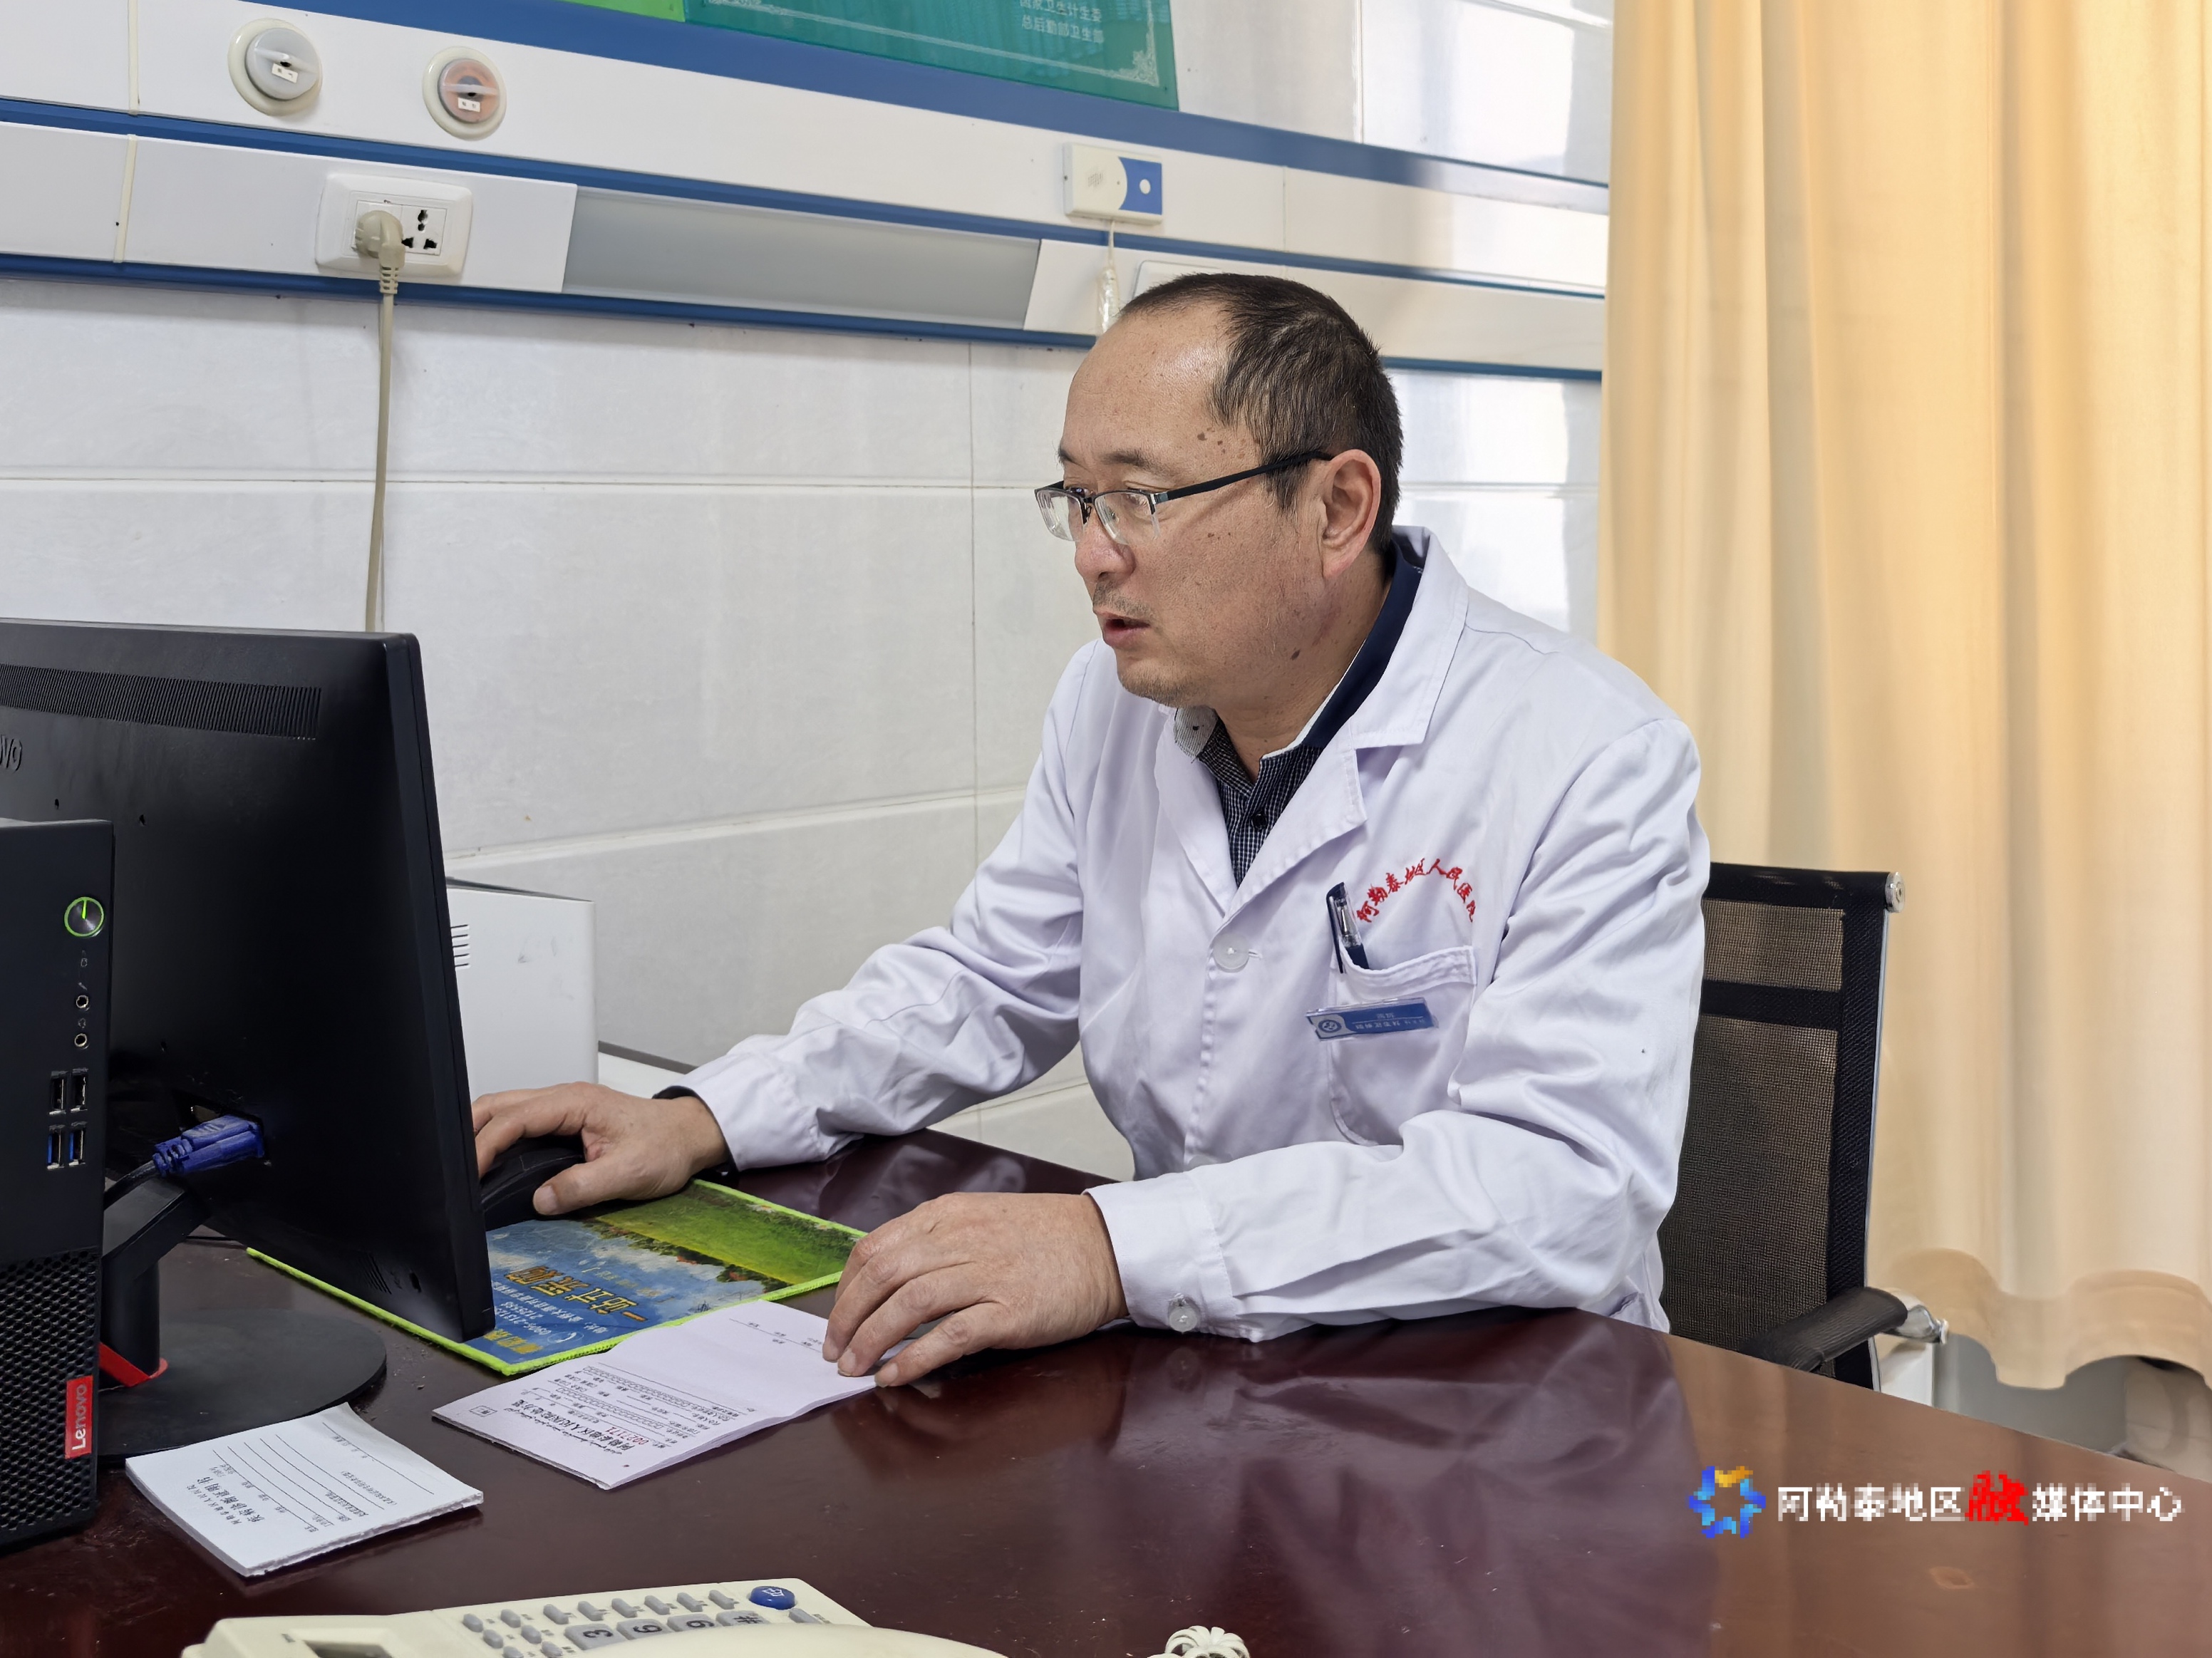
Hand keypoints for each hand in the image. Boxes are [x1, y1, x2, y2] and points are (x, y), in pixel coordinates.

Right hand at [471, 1082, 728, 1214]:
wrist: (689, 1135)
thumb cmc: (666, 1146)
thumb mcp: (630, 1173)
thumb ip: (584, 1186)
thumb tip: (542, 1199)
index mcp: (575, 1103)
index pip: (514, 1118)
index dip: (484, 1145)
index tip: (468, 1174)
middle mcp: (564, 1099)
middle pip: (498, 1105)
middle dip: (468, 1132)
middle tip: (453, 1172)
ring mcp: (562, 1108)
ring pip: (505, 1111)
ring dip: (481, 1134)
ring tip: (465, 1170)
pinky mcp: (563, 1120)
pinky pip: (519, 1122)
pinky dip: (498, 1138)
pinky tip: (491, 1163)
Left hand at [823, 1192, 1127, 1387]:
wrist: (1106, 1247)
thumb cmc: (1045, 1239)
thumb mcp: (981, 1221)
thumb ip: (936, 1243)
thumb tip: (887, 1284)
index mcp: (948, 1216)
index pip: (874, 1248)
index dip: (846, 1289)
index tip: (837, 1319)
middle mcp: (960, 1239)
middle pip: (882, 1276)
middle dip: (848, 1319)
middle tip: (835, 1352)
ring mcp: (986, 1274)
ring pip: (908, 1303)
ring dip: (871, 1340)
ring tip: (855, 1368)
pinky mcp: (1010, 1310)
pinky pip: (950, 1335)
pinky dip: (914, 1358)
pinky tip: (894, 1376)